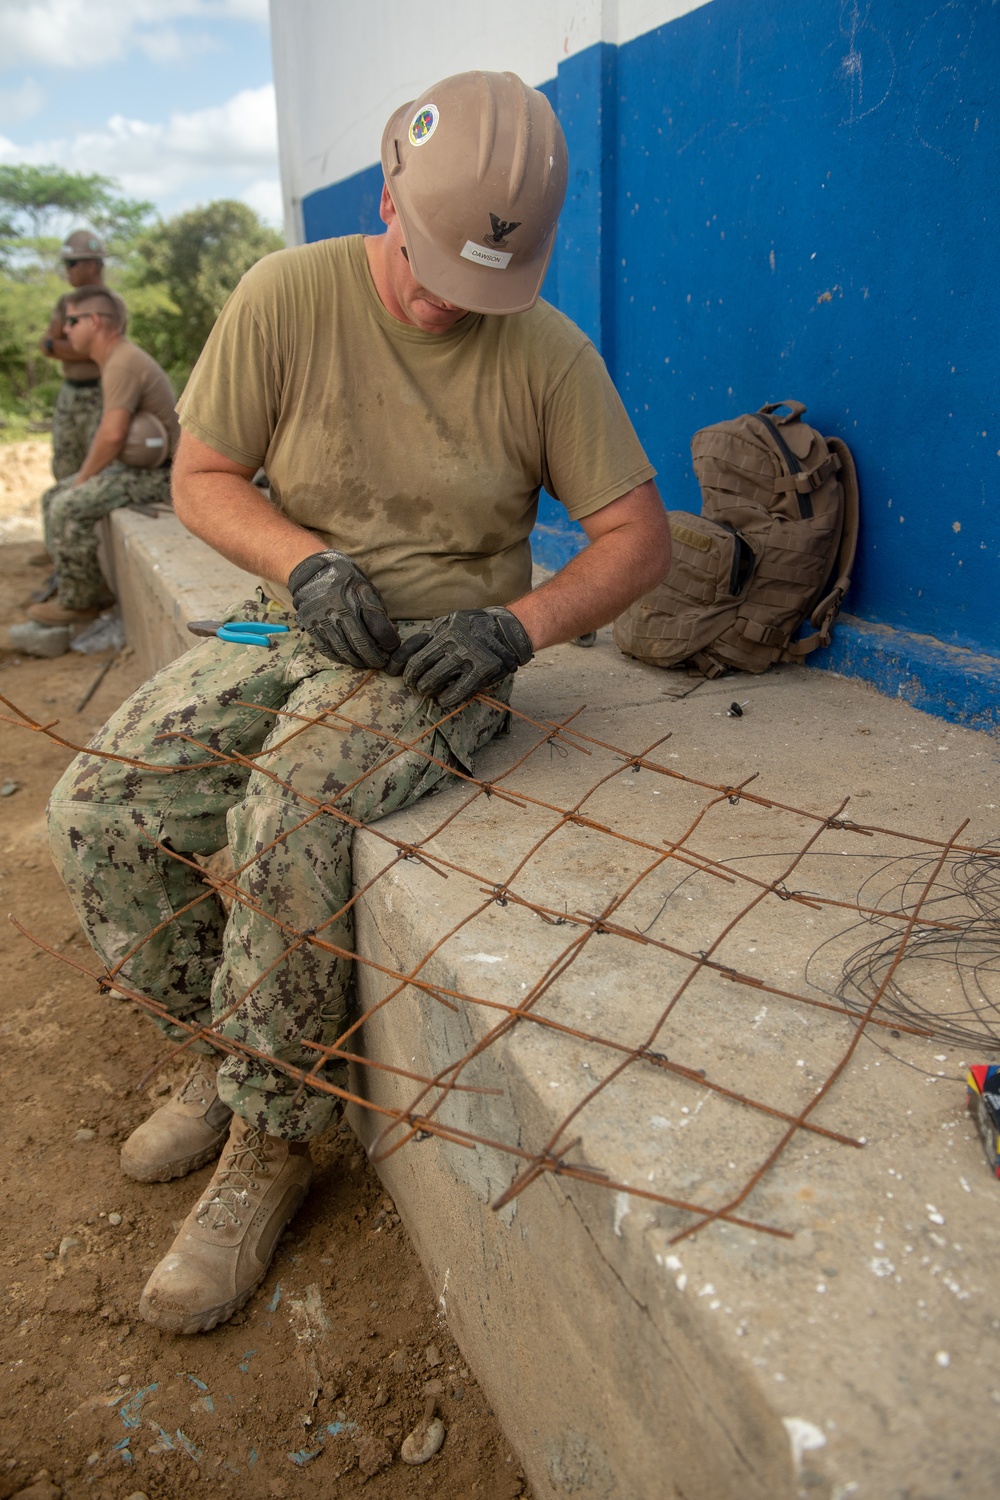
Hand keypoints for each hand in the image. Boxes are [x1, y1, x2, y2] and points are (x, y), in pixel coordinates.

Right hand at [288, 550, 399, 668]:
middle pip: (361, 643)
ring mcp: (323, 620)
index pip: (379, 628)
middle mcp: (339, 610)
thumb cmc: (344, 579)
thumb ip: (375, 609)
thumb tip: (388, 633)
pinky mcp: (311, 626)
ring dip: (358, 661)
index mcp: (356, 598)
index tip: (393, 647)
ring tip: (366, 663)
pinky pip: (327, 649)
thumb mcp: (364, 586)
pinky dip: (339, 658)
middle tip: (381, 662)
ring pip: (344, 650)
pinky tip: (347, 659)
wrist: (310, 571)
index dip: (390, 642)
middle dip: (374, 657)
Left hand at [387, 607, 532, 708]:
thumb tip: (405, 653)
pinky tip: (442, 700)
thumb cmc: (474, 627)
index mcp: (441, 629)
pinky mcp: (482, 670)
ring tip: (426, 692)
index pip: (411, 649)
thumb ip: (430, 635)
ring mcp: (467, 656)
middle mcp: (452, 641)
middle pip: (419, 666)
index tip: (392, 672)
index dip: (398, 664)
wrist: (508, 630)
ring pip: (434, 679)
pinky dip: (446, 698)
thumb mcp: (450, 623)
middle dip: (412, 679)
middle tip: (413, 685)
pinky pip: (458, 690)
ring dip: (426, 689)